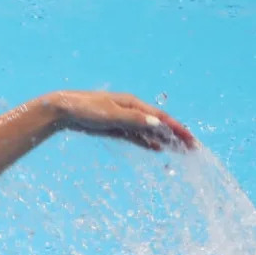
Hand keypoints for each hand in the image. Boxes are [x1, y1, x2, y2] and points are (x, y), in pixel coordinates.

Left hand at [48, 90, 196, 151]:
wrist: (64, 111)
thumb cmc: (86, 109)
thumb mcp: (110, 115)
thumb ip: (133, 120)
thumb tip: (158, 123)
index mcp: (133, 104)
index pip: (161, 117)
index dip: (177, 128)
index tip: (191, 140)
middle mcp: (131, 110)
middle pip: (158, 124)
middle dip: (176, 135)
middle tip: (192, 149)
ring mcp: (123, 119)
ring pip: (148, 130)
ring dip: (164, 140)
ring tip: (179, 150)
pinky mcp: (114, 128)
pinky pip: (135, 136)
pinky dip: (147, 141)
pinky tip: (156, 149)